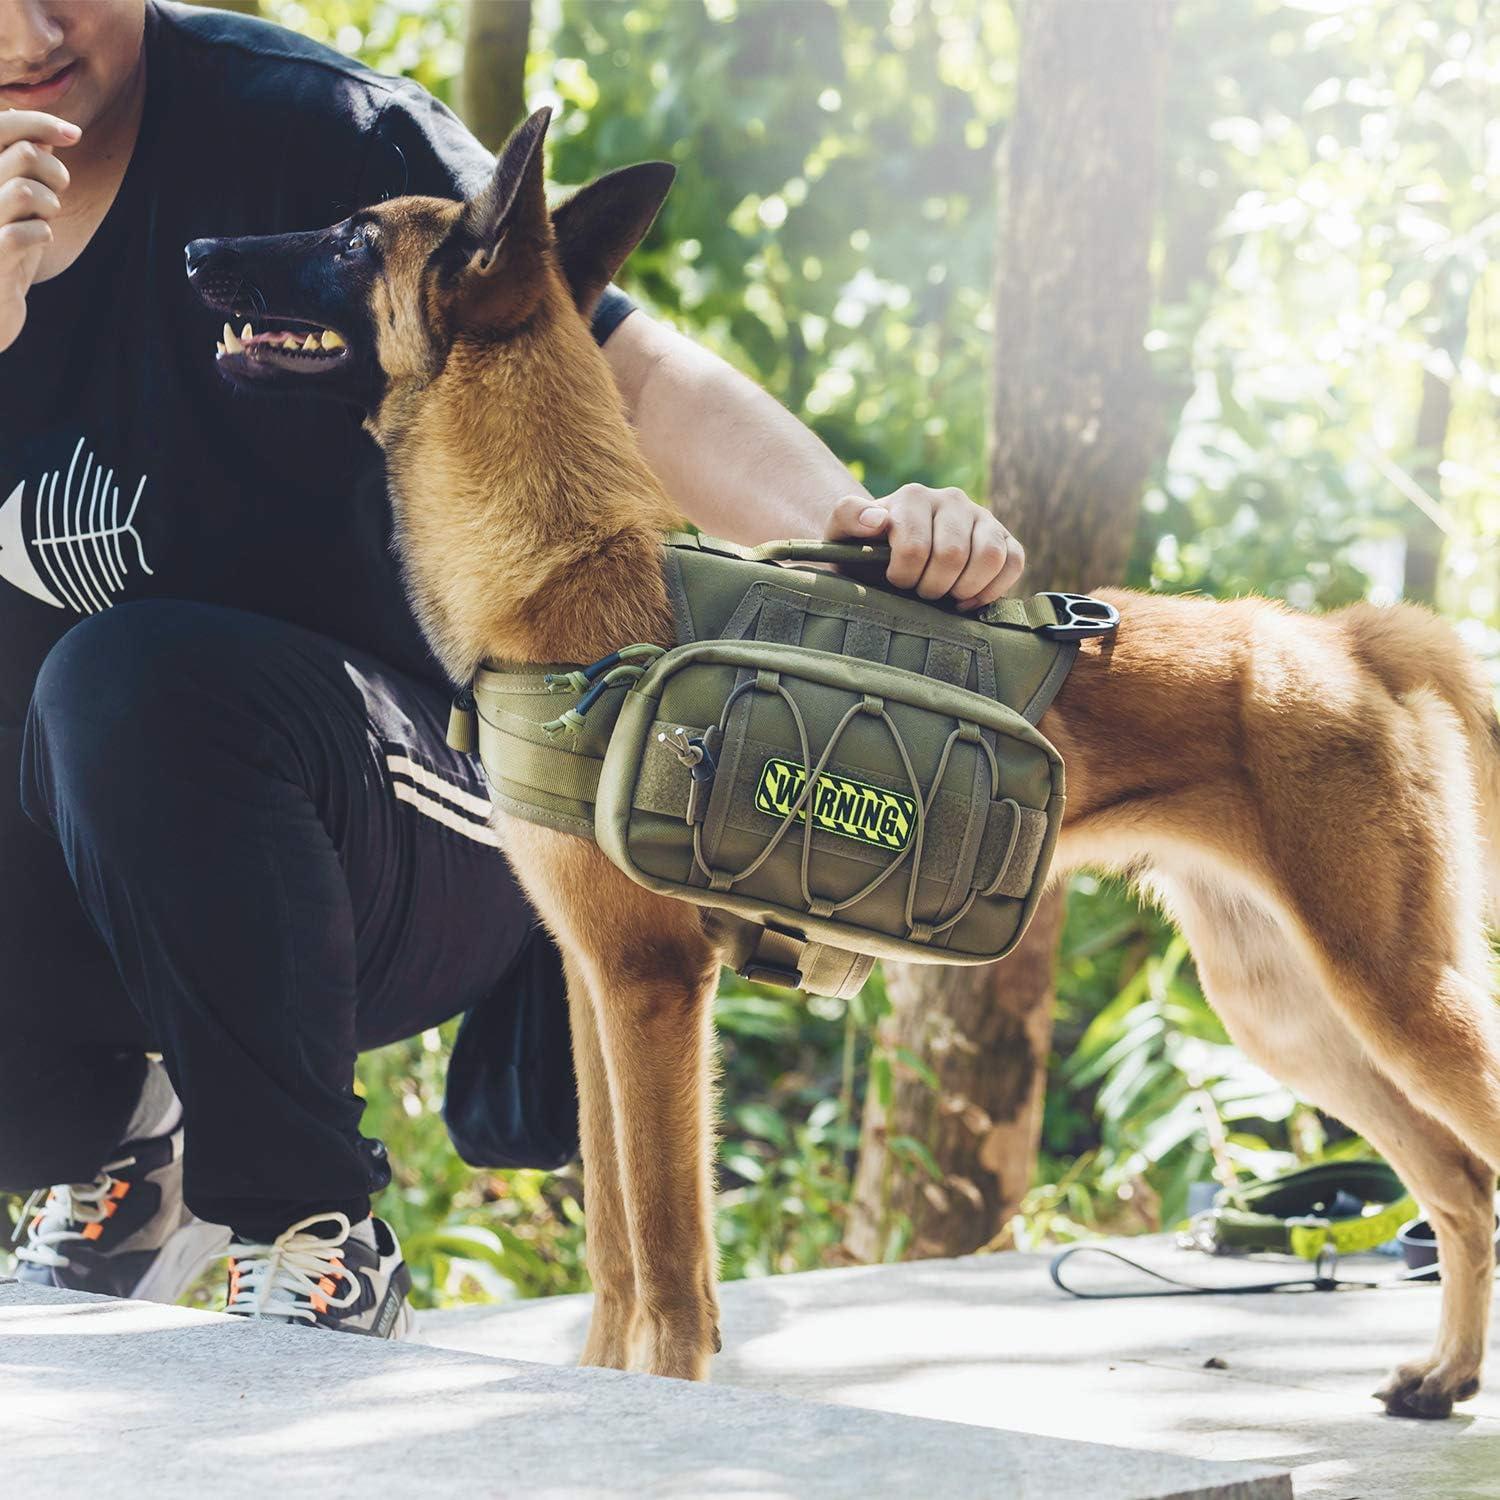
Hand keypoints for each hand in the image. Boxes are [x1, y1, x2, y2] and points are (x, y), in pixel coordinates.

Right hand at [0, 110, 78, 354]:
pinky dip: (42, 233)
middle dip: (55, 173)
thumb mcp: (14, 203)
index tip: (75, 133)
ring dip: (50, 204)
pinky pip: (25, 232)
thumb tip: (45, 134)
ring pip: (26, 190)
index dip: (40, 122)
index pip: (1, 125)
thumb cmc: (5, 248)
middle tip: (58, 192)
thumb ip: (23, 167)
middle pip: (25, 154)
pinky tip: (40, 239)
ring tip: (45, 218)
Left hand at [823, 486, 1024, 609]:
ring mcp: (982, 517)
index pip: (915, 547)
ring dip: (964, 589)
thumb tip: (876, 520)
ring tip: (944, 595)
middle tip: (918, 592)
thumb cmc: (864, 551)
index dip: (903, 577)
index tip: (893, 582)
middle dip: (932, 587)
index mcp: (913, 497)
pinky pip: (1014, 562)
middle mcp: (952, 499)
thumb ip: (847, 518)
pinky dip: (993, 589)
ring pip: (989, 557)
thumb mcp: (841, 536)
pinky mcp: (1005, 538)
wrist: (889, 557)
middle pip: (952, 556)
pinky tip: (968, 600)